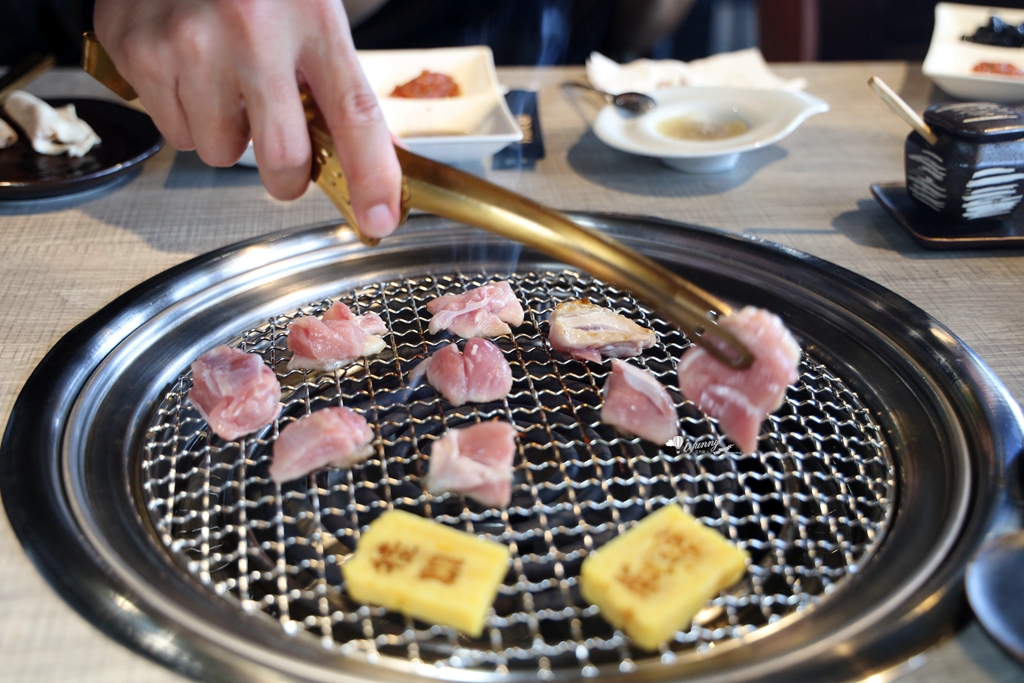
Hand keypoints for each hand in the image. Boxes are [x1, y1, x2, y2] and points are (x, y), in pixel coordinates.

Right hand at [94, 0, 401, 238]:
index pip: (354, 114)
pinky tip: (189, 70)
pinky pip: (173, 132)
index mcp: (311, 19)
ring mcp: (187, 43)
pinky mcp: (137, 51)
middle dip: (288, 175)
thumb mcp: (311, 13)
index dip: (372, 176)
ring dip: (229, 136)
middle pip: (282, 158)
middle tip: (285, 156)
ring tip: (225, 84)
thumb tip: (373, 165)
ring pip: (219, 152)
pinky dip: (185, 115)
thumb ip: (335, 83)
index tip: (378, 219)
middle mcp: (250, 32)